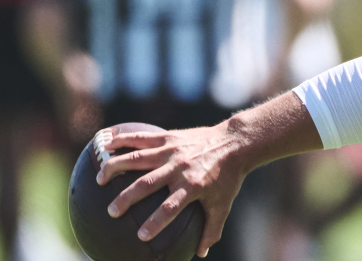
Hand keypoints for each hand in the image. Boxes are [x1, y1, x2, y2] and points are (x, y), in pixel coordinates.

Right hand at [97, 123, 245, 257]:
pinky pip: (142, 138)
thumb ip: (212, 229)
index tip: (140, 236)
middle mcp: (180, 168)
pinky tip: (104, 145)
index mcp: (193, 186)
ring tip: (99, 179)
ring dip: (116, 167)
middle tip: (111, 212)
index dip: (155, 222)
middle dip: (126, 198)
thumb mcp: (223, 204)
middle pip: (147, 184)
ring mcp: (173, 151)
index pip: (170, 208)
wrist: (235, 142)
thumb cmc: (228, 177)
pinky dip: (122, 140)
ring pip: (139, 159)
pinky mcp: (169, 138)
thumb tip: (201, 254)